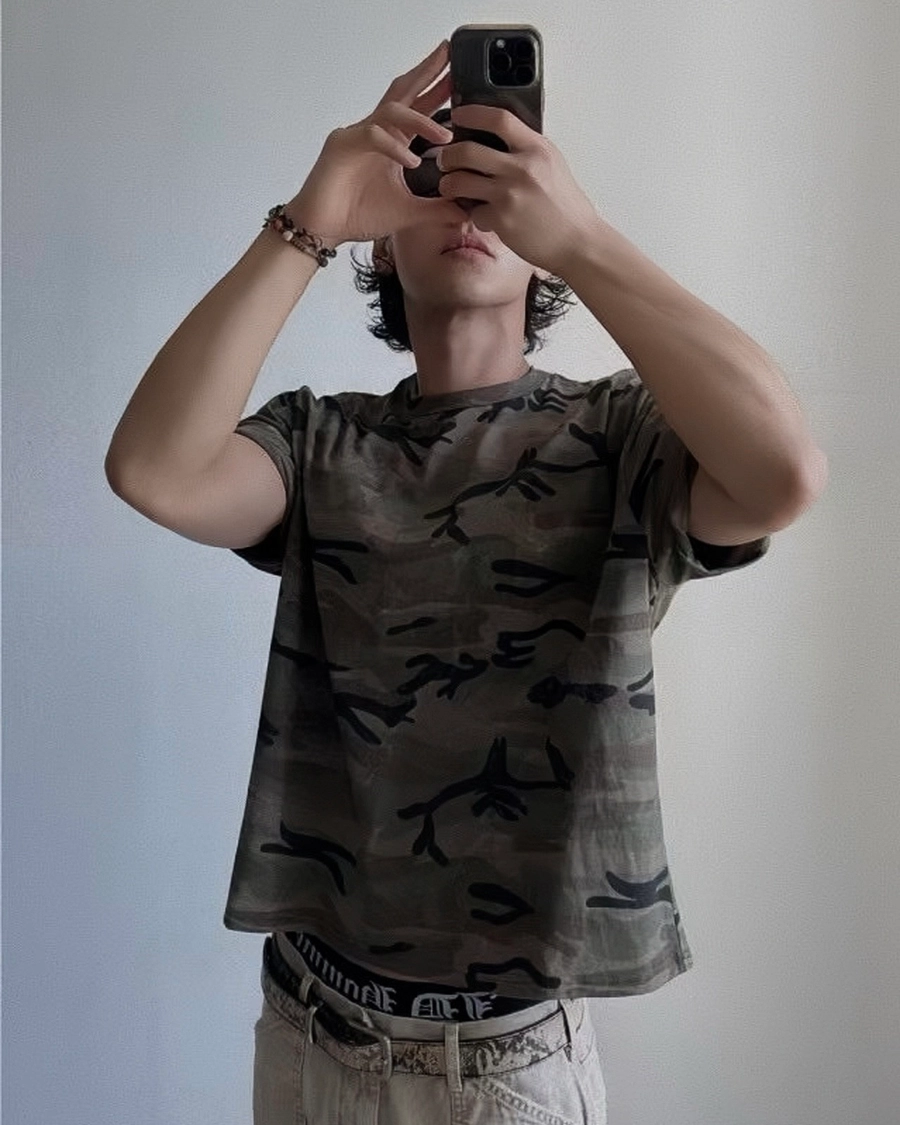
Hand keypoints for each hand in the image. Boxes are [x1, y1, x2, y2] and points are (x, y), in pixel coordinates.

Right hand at [286, 41, 464, 244]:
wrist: (324, 229)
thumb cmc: (357, 215)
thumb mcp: (409, 213)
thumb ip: (436, 210)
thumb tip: (465, 214)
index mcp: (391, 141)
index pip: (418, 107)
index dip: (438, 89)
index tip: (461, 74)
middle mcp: (375, 131)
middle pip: (403, 92)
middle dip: (427, 73)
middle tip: (449, 52)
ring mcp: (357, 134)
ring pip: (392, 111)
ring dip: (420, 120)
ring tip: (445, 136)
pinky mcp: (342, 144)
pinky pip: (372, 135)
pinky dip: (394, 147)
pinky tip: (412, 163)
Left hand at [435, 103, 602, 275]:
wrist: (577, 242)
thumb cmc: (566, 207)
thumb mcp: (553, 165)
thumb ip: (528, 149)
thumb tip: (501, 137)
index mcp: (537, 149)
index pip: (498, 119)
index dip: (472, 113)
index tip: (459, 115)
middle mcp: (522, 168)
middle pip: (467, 150)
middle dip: (448, 155)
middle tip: (445, 160)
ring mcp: (509, 195)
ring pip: (459, 181)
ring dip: (449, 184)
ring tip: (452, 187)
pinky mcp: (501, 220)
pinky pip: (473, 212)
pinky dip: (475, 216)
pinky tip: (485, 217)